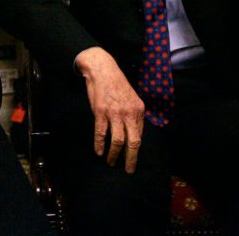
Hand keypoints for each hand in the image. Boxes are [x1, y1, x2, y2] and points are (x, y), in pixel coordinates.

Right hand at [75, 47, 144, 172]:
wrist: (102, 69)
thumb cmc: (116, 84)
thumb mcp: (131, 98)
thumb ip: (133, 114)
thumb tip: (133, 132)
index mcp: (138, 110)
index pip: (140, 135)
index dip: (135, 149)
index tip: (132, 158)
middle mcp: (128, 113)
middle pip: (133, 142)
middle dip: (131, 159)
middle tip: (129, 170)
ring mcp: (114, 113)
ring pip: (117, 141)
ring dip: (114, 155)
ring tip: (111, 162)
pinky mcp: (100, 112)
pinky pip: (101, 133)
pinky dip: (99, 144)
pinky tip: (99, 152)